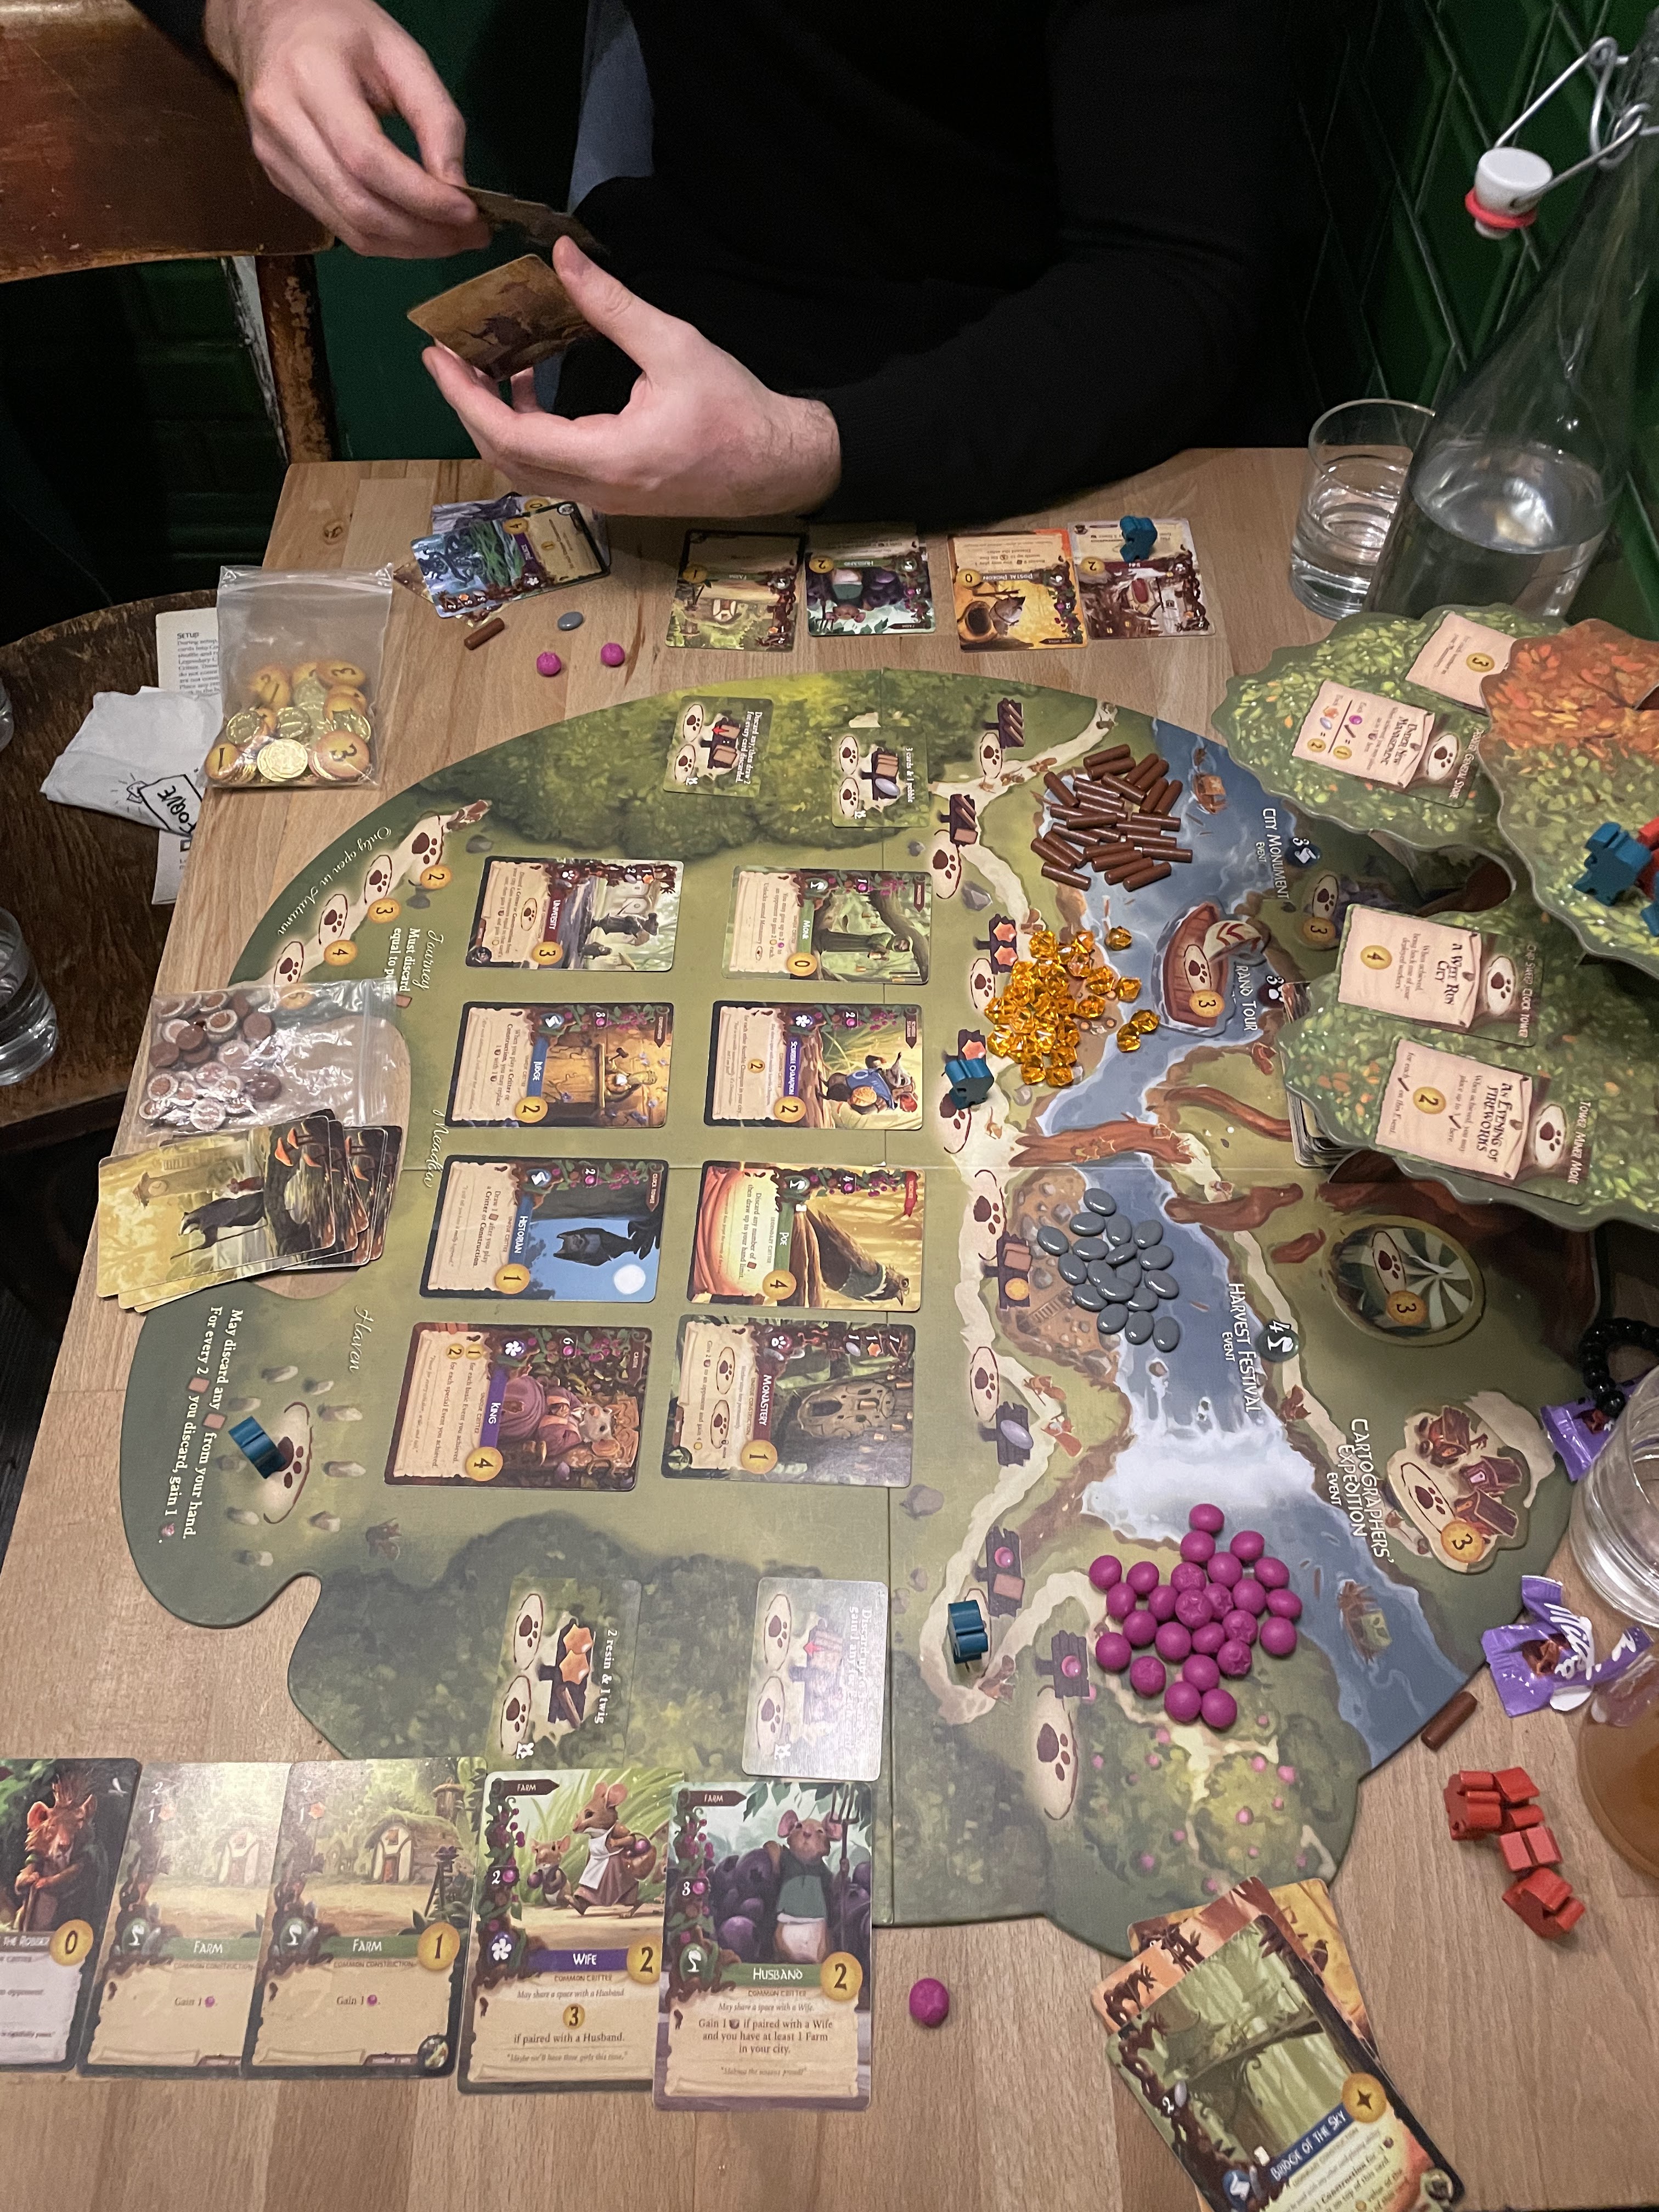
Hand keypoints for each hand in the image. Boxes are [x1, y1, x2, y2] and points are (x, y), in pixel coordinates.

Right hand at [205, 0, 488, 257]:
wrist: (271, 22)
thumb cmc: (341, 31)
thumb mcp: (400, 53)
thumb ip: (436, 117)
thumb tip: (458, 190)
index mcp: (310, 76)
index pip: (367, 159)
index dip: (421, 197)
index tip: (470, 213)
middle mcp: (282, 122)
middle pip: (358, 206)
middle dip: (422, 233)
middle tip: (471, 235)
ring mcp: (274, 156)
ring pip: (349, 228)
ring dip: (408, 246)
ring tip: (452, 237)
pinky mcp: (279, 178)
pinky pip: (339, 225)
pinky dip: (386, 237)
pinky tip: (417, 228)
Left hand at [422, 239, 841, 516]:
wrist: (779, 465)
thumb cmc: (735, 409)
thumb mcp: (675, 345)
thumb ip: (611, 305)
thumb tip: (562, 257)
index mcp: (608, 457)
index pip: (511, 436)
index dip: (465, 396)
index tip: (439, 354)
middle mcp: (596, 489)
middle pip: (505, 459)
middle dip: (468, 407)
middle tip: (448, 356)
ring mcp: (602, 498)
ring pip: (524, 470)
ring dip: (495, 420)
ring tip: (486, 365)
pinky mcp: (612, 495)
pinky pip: (550, 470)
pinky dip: (526, 431)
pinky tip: (531, 387)